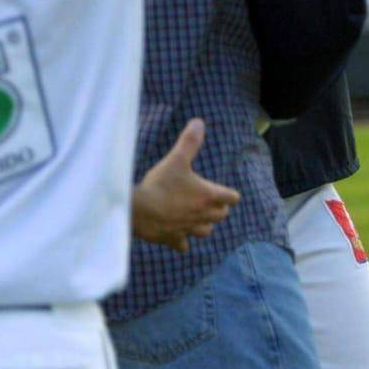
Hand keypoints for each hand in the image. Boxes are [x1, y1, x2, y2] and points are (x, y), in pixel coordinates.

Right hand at [132, 119, 240, 252]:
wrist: (136, 210)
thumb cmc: (160, 184)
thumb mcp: (177, 159)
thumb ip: (190, 141)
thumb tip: (199, 122)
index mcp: (208, 196)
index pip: (232, 198)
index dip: (229, 194)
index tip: (224, 191)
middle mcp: (202, 215)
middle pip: (221, 215)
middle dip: (218, 208)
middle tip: (208, 201)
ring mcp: (187, 229)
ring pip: (206, 231)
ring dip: (204, 225)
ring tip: (196, 217)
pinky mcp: (172, 239)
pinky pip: (183, 245)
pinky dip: (182, 241)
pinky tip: (177, 234)